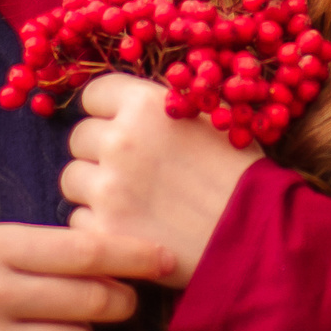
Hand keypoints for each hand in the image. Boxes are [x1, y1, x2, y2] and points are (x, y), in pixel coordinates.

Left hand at [60, 72, 262, 287]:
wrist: (258, 236)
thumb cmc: (242, 175)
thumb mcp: (211, 118)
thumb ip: (165, 106)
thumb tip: (135, 102)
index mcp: (145, 104)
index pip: (94, 95)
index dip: (107, 112)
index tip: (121, 127)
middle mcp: (119, 140)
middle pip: (79, 138)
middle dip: (99, 152)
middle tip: (130, 171)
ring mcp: (107, 188)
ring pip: (73, 179)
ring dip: (94, 188)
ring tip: (130, 201)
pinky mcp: (103, 231)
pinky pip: (78, 220)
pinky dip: (98, 224)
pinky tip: (130, 227)